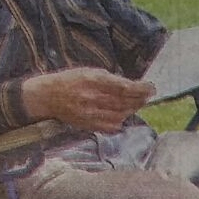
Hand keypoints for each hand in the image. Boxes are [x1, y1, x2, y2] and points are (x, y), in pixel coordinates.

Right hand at [23, 67, 154, 132]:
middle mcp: (92, 98)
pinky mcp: (88, 125)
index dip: (141, 88)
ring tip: (138, 103)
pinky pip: (111, 126)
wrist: (47, 97)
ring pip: (121, 115)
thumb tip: (131, 86)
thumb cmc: (70, 80)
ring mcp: (90, 114)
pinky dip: (121, 120)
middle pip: (125, 102)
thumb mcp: (89, 72)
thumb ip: (109, 79)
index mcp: (92, 80)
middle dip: (140, 98)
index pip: (124, 87)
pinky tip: (123, 114)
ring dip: (132, 109)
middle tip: (148, 94)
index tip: (151, 87)